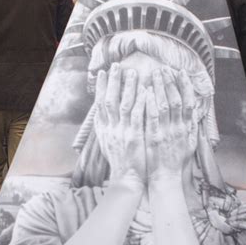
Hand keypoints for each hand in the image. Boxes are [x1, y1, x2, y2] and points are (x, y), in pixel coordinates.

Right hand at [94, 64, 145, 185]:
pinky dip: (141, 102)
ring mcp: (122, 133)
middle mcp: (110, 129)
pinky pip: (138, 116)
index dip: (100, 87)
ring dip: (128, 88)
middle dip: (112, 82)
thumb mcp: (107, 142)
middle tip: (116, 65)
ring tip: (132, 72)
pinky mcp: (135, 138)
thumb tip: (102, 113)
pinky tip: (145, 90)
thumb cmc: (121, 161)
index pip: (100, 104)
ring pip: (124, 105)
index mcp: (104, 129)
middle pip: (109, 100)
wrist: (127, 179)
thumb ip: (106, 126)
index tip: (102, 73)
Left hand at [145, 68, 196, 182]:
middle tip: (164, 68)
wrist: (165, 177)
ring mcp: (165, 133)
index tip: (181, 72)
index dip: (185, 86)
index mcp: (187, 128)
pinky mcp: (153, 138)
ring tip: (154, 73)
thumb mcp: (190, 143)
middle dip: (170, 83)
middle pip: (176, 100)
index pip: (188, 102)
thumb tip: (194, 110)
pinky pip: (151, 118)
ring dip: (160, 88)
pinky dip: (150, 103)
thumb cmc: (176, 160)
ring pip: (164, 106)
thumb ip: (191, 126)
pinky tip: (146, 91)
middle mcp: (178, 128)